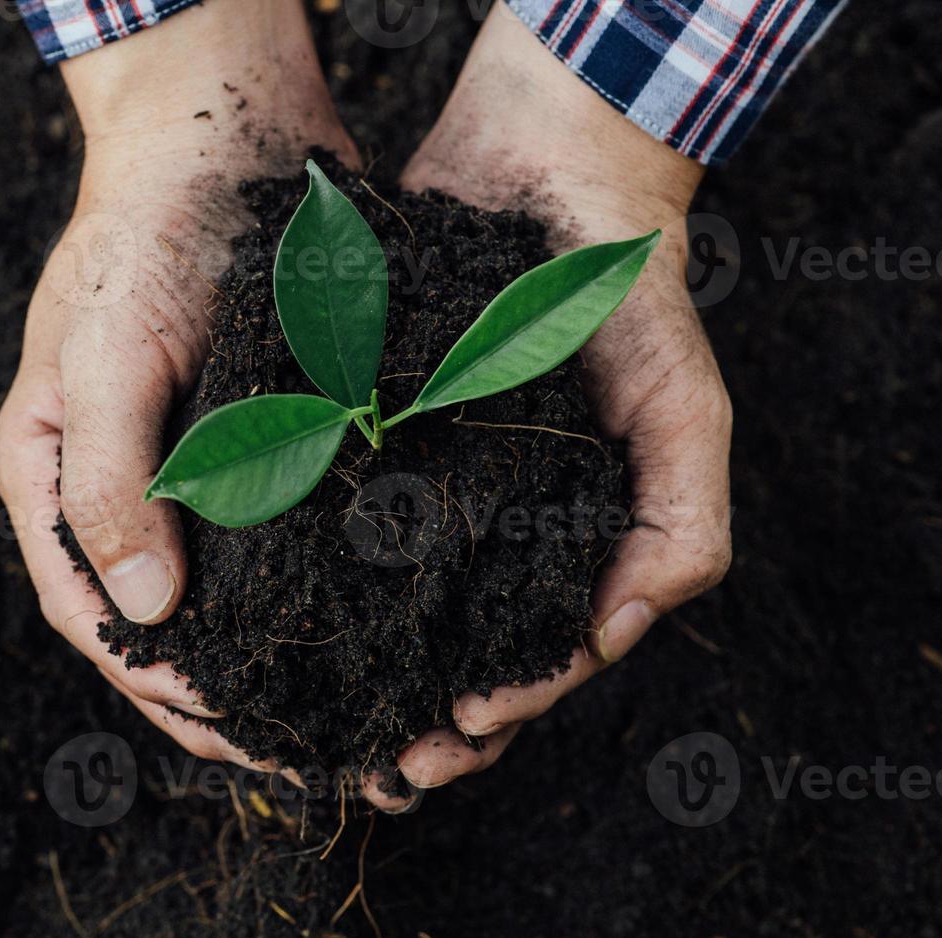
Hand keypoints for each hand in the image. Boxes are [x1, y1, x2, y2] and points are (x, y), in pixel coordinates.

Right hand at [0, 2, 359, 778]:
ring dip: (282, 659)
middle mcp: (113, 484)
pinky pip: (279, 536)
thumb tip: (144, 616)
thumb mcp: (107, 357)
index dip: (161, 691)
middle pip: (159, 626)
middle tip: (319, 753)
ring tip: (357, 714)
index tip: (246, 736)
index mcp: (49, 475)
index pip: (91, 618)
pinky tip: (383, 623)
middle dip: (230, 700)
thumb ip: (114, 485)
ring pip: (225, 594)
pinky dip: (321, 588)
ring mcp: (183, 461)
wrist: (219, 122)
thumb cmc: (142, 233)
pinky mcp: (253, 433)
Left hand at [369, 5, 733, 807]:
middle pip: (442, 656)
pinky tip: (258, 610)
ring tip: (304, 717)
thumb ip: (681, 524)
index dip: (497, 711)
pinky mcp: (343, 438)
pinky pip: (314, 522)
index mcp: (559, 544)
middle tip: (371, 764)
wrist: (539, 168)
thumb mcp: (683, 408)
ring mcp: (411, 488)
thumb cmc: (624, 295)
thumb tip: (616, 634)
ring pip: (372, 610)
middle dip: (409, 720)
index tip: (450, 737)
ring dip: (344, 672)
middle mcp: (481, 530)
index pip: (531, 661)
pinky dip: (295, 573)